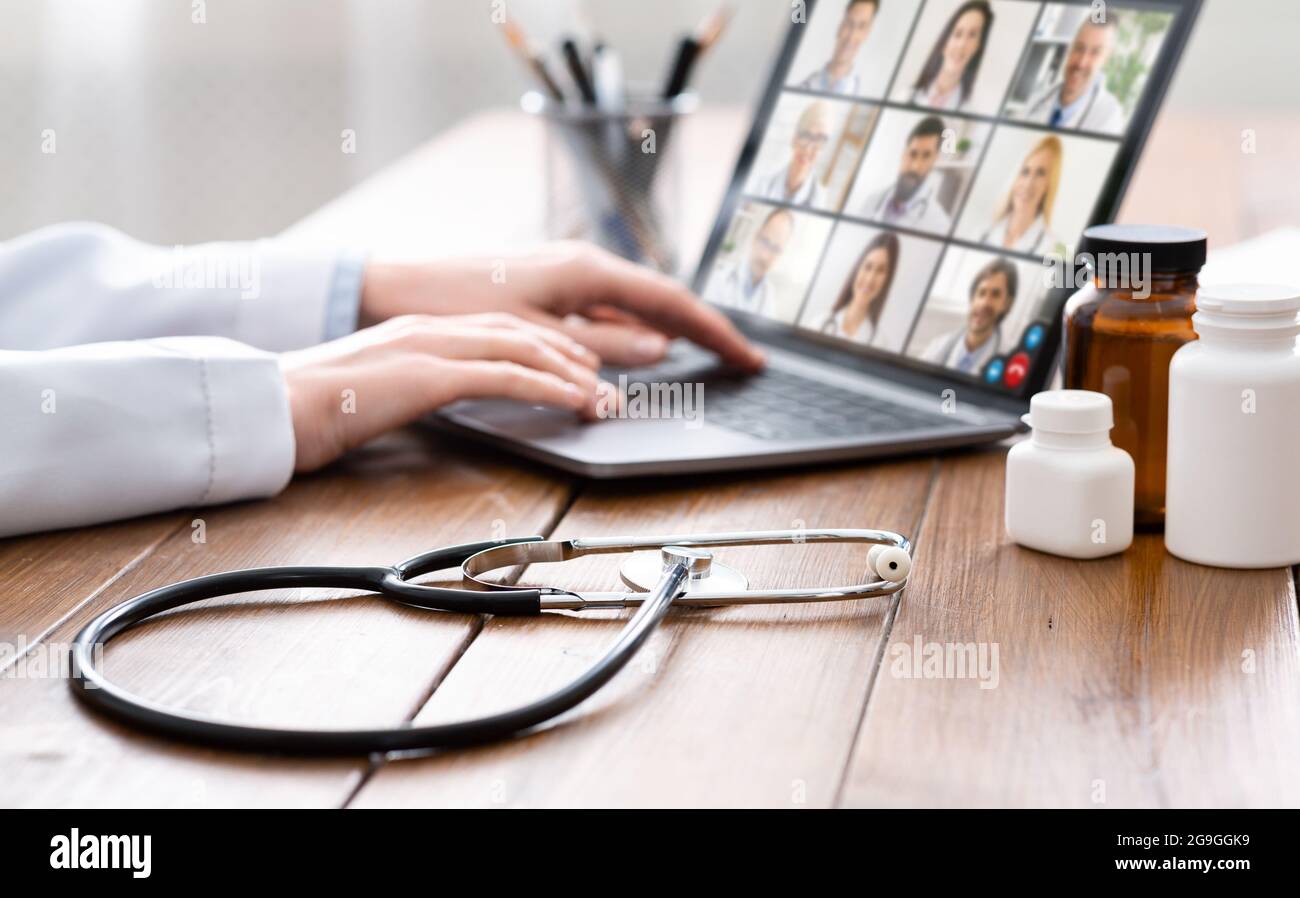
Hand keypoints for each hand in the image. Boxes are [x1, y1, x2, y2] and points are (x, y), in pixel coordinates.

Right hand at [280, 313, 611, 471]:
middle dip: (566, 355)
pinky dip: (545, 388)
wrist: (276, 406)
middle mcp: (430, 329)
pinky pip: (504, 378)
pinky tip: (570, 401)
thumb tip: (419, 400)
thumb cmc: (312, 408)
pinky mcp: (432, 375)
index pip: (495, 328)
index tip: (570, 363)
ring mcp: (432, 347)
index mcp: (417, 330)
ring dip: (567, 373)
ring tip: (597, 396)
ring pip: (520, 350)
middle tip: (599, 379)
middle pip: (517, 333)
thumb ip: (405, 386)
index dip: (539, 345)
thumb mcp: (372, 389)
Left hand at [359, 242, 764, 368]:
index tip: (749, 357)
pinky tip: (647, 349)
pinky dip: (637, 330)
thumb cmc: (462, 305)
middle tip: (744, 360)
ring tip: (712, 355)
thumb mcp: (537, 336)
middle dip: (706, 330)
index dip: (716, 332)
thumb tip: (659, 351)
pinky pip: (610, 310)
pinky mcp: (551, 287)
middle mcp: (584, 265)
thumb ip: (601, 347)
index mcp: (588, 270)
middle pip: (662, 299)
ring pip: (637, 305)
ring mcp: (569, 274)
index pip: (671, 301)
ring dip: (675, 330)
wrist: (400, 288)